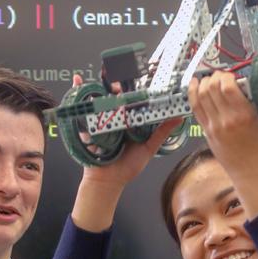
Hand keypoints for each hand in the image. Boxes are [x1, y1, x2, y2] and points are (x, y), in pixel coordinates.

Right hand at [70, 75, 183, 230]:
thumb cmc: (127, 167)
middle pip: (115, 94)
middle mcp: (115, 117)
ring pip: (100, 97)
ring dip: (100, 85)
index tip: (139, 77)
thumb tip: (180, 117)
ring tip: (103, 79)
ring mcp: (101, 120)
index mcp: (130, 120)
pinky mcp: (87, 124)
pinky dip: (77, 92)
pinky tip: (77, 80)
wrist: (108, 181)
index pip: (134, 98)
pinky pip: (82, 107)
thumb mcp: (148, 148)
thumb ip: (162, 132)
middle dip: (117, 84)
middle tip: (120, 81)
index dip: (136, 87)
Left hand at [188, 71, 257, 180]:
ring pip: (200, 96)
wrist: (248, 170)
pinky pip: (195, 109)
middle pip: (211, 89)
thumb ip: (254, 102)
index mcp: (244, 115)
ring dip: (203, 83)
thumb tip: (245, 85)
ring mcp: (214, 126)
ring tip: (208, 79)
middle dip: (214, 76)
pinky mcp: (206, 131)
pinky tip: (194, 85)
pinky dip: (193, 94)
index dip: (226, 76)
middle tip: (219, 76)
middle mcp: (226, 120)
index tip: (230, 75)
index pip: (227, 87)